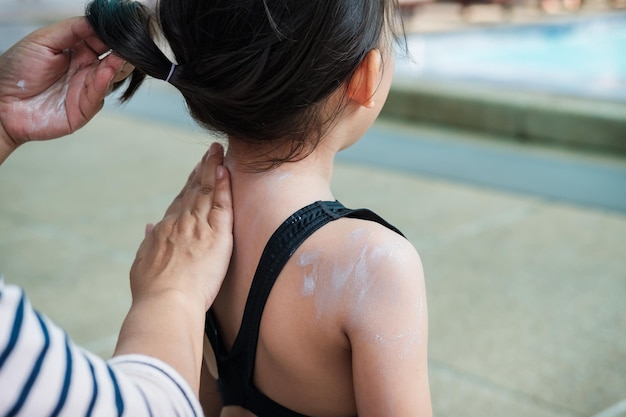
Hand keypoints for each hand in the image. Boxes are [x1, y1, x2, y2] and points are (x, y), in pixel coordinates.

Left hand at [0, 17, 130, 154]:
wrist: (1, 103)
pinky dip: (104, 82)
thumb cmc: (16, 71)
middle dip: (123, 50)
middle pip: (114, 59)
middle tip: (129, 43)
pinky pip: (99, 94)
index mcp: (78, 51)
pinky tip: (107, 70)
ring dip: (118, 65)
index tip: (120, 26)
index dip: (112, 34)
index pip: (103, 40)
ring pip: (112, 76)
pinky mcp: (85, 108)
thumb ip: (71, 30)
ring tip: (120, 56)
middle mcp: (86, 70)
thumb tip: (97, 22)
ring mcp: (87, 89)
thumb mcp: (43, 40)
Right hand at [130, 143, 232, 311]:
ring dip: (212, 168)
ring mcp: (197, 226)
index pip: (180, 202)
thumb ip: (148, 243)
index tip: (195, 174)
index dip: (189, 186)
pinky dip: (223, 185)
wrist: (165, 303)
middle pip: (194, 190)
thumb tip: (149, 227)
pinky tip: (225, 169)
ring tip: (218, 152)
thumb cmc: (153, 292)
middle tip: (211, 152)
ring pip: (207, 191)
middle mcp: (180, 222)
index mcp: (164, 230)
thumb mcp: (143, 263)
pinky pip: (222, 204)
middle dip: (202, 169)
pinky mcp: (216, 235)